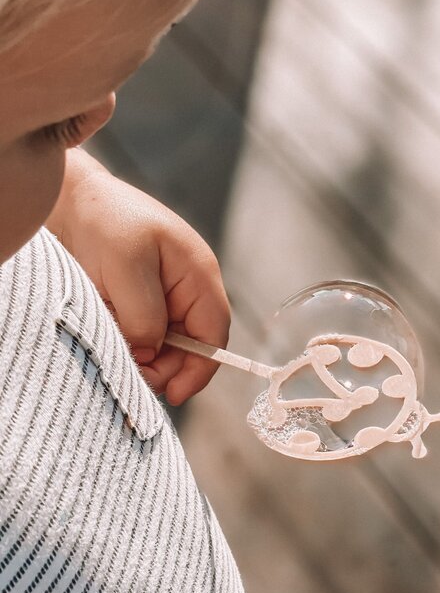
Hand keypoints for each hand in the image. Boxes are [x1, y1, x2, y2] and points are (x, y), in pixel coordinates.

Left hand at [46, 148, 229, 404]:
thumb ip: (144, 317)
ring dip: (142, 355)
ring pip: (164, 344)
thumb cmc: (107, 222)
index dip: (199, 369)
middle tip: (133, 377)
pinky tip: (110, 335)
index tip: (172, 394)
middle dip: (164, 367)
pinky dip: (128, 343)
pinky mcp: (142, 301)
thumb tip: (149, 355)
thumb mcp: (127, 270)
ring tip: (115, 347)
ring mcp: (166, 295)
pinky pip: (143, 334)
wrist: (72, 199)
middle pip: (190, 346)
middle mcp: (188, 290)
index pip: (213, 335)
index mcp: (199, 276)